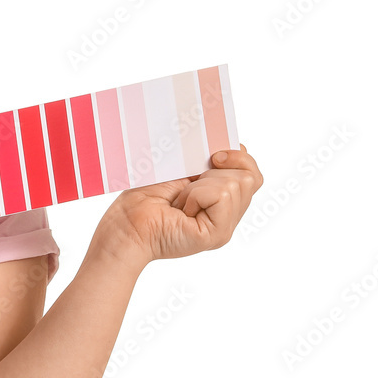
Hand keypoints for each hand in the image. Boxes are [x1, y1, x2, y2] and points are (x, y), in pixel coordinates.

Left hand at [95, 144, 263, 266]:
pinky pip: (223, 195)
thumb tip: (233, 143)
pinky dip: (196, 194)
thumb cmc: (144, 198)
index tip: (214, 155)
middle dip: (214, 172)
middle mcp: (228, 215)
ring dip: (199, 185)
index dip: (239, 157)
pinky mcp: (218, 234)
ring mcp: (225, 227)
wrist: (126, 224)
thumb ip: (210, 162)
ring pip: (237, 183)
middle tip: (184, 189)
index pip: (251, 173)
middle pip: (250, 176)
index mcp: (221, 199)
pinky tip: (180, 209)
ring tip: (179, 201)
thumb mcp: (182, 171)